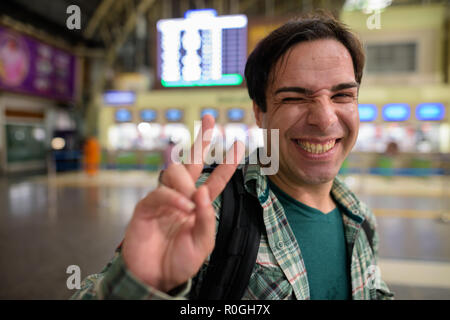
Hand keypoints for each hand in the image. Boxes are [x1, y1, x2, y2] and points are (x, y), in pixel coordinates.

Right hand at [122, 115, 244, 292]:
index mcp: (199, 204)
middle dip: (202, 139)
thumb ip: (206, 218)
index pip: (215, 178)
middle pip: (191, 161)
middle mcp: (182, 197)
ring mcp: (164, 200)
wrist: (155, 278)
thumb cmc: (180, 261)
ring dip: (186, 184)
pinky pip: (159, 193)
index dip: (227, 162)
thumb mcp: (203, 244)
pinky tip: (182, 207)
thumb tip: (202, 192)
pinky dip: (172, 198)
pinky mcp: (146, 207)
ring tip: (190, 204)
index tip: (238, 143)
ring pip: (174, 173)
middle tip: (210, 120)